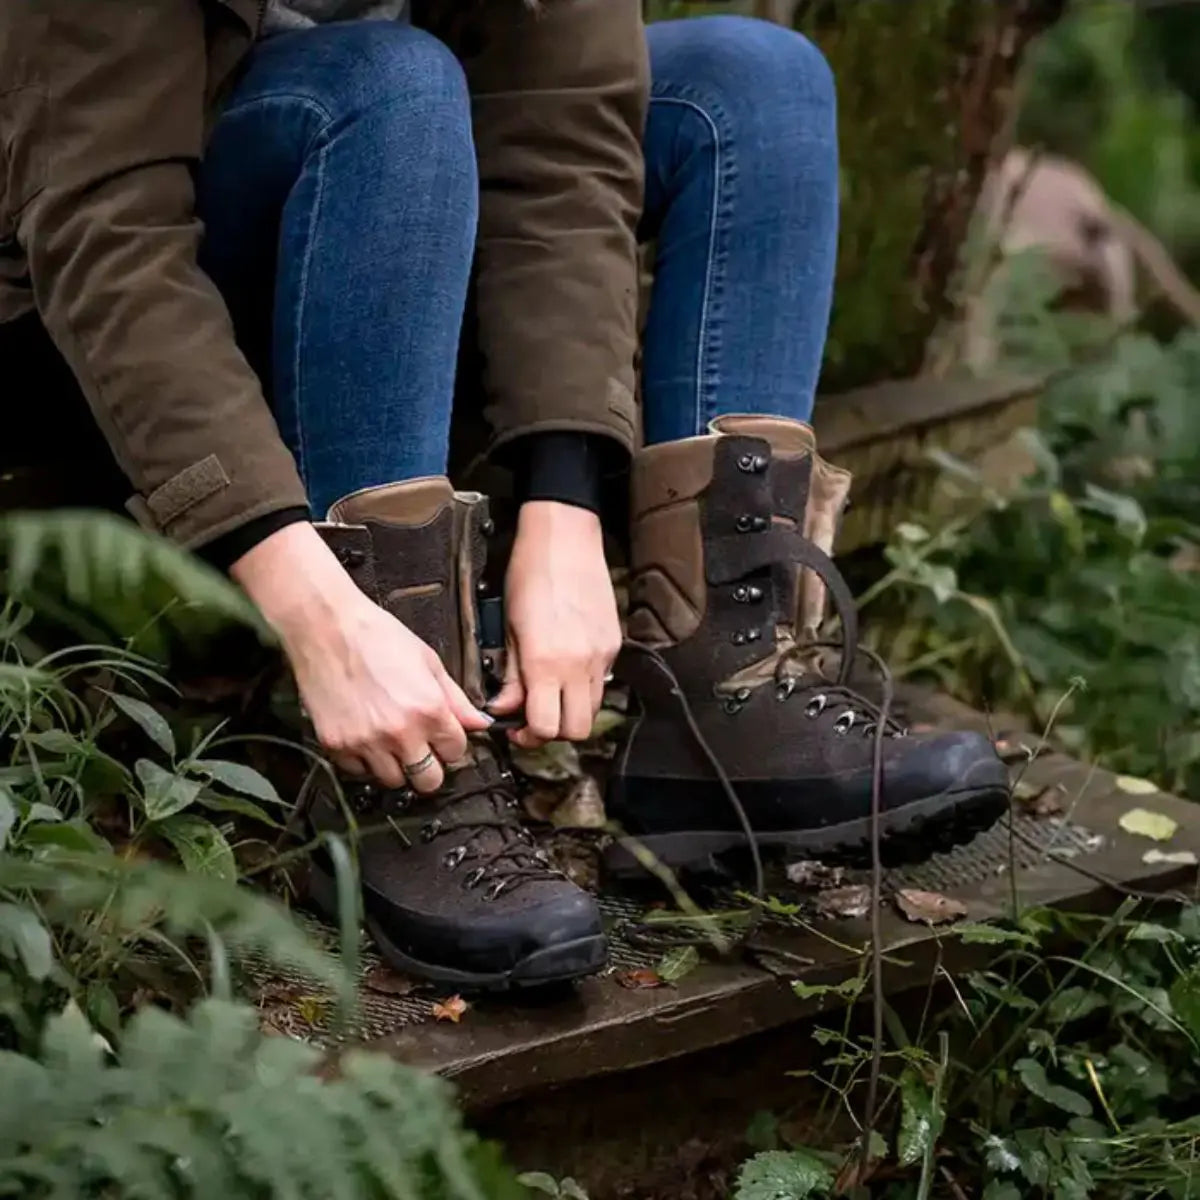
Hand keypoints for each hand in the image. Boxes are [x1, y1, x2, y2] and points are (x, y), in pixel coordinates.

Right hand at [231, 523, 491, 791]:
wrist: (327, 628)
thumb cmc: (376, 636)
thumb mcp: (429, 661)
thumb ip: (456, 698)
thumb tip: (479, 722)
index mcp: (429, 710)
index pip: (457, 752)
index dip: (453, 744)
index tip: (445, 738)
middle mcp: (400, 732)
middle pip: (428, 780)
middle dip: (431, 767)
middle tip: (422, 750)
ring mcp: (366, 742)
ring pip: (393, 781)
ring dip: (397, 766)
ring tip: (392, 743)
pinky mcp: (337, 745)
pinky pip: (358, 772)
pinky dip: (364, 761)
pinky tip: (367, 738)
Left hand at [489, 502, 620, 747]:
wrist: (565, 538)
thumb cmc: (530, 574)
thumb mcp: (507, 627)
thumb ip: (509, 675)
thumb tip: (503, 707)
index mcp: (546, 662)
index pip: (546, 728)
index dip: (529, 736)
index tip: (515, 727)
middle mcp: (579, 665)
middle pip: (577, 730)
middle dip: (554, 731)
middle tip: (533, 717)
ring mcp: (602, 656)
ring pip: (592, 709)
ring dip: (571, 711)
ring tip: (550, 693)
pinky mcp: (614, 644)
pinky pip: (601, 681)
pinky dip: (584, 686)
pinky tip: (566, 668)